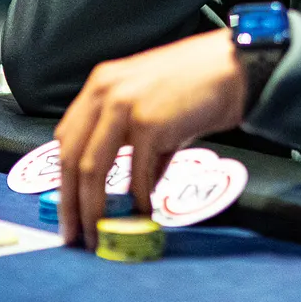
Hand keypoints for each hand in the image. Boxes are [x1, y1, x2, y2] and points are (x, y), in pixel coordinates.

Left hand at [54, 29, 245, 248]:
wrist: (237, 67)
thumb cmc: (201, 83)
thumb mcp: (154, 103)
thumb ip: (135, 138)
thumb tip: (135, 185)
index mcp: (102, 83)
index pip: (67, 137)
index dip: (64, 177)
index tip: (69, 205)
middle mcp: (105, 92)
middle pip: (71, 157)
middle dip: (70, 202)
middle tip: (74, 233)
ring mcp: (125, 106)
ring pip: (92, 169)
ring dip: (93, 209)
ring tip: (100, 233)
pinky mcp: (149, 123)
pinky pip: (136, 174)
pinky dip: (138, 200)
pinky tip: (144, 213)